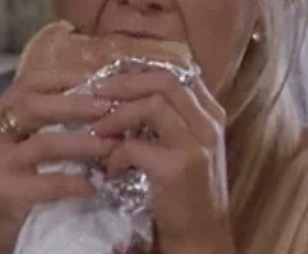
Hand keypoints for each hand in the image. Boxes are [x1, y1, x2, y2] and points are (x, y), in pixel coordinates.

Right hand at [0, 70, 117, 253]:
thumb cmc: (16, 178)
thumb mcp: (23, 141)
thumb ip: (47, 118)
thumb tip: (97, 94)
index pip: (29, 82)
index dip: (65, 77)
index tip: (99, 80)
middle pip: (34, 105)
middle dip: (78, 105)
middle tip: (111, 108)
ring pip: (45, 143)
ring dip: (85, 143)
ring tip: (113, 146)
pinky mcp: (4, 191)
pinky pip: (48, 182)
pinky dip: (75, 182)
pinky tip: (94, 186)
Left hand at [92, 70, 233, 253]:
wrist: (201, 237)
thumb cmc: (187, 191)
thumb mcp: (187, 146)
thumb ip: (170, 118)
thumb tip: (126, 89)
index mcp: (211, 114)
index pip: (177, 73)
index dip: (142, 70)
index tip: (114, 76)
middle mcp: (209, 124)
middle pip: (165, 81)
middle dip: (125, 82)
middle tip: (96, 90)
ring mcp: (196, 145)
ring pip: (152, 105)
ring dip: (117, 115)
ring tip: (99, 131)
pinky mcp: (177, 168)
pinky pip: (134, 145)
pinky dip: (115, 155)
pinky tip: (111, 170)